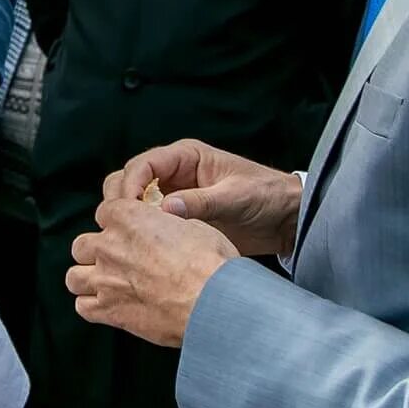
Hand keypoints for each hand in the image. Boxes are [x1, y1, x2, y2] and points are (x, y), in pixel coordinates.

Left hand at [67, 199, 238, 346]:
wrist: (214, 302)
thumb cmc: (210, 262)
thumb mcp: (195, 226)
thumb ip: (170, 224)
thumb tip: (170, 226)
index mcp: (128, 217)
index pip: (104, 212)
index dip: (117, 223)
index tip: (130, 234)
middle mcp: (109, 246)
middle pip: (82, 245)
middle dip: (96, 252)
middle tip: (118, 262)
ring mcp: (105, 280)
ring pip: (74, 277)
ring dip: (87, 279)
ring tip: (107, 285)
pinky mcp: (109, 311)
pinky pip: (83, 308)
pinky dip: (92, 307)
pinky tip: (110, 307)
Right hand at [105, 139, 302, 256]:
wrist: (286, 219)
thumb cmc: (266, 196)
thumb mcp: (236, 197)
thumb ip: (202, 202)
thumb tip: (166, 210)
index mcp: (185, 157)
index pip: (144, 164)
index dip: (130, 184)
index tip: (127, 208)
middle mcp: (174, 174)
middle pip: (129, 180)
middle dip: (121, 200)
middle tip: (121, 226)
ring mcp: (173, 197)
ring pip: (133, 203)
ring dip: (128, 218)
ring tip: (129, 240)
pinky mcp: (178, 220)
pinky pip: (150, 225)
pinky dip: (141, 233)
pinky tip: (142, 250)